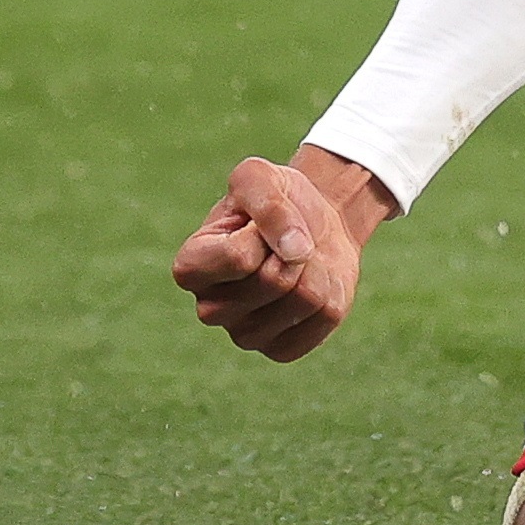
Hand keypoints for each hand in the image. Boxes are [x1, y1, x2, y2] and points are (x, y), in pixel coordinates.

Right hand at [171, 147, 393, 361]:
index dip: (265, 231)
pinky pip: (325, 317)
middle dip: (295, 250)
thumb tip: (295, 251)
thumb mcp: (260, 176)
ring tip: (302, 260)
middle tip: (287, 241)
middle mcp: (210, 309)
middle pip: (274, 281)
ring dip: (317, 267)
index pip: (239, 258)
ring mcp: (245, 335)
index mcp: (191, 267)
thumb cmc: (278, 198)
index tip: (260, 223)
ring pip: (304, 300)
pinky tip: (314, 282)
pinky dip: (333, 290)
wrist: (316, 221)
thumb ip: (268, 202)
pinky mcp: (281, 349)